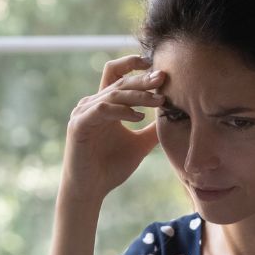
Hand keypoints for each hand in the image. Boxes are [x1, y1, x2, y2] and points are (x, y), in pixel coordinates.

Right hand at [60, 54, 164, 203]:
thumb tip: (176, 117)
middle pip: (119, 82)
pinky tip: (139, 117)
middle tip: (164, 78)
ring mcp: (83, 113)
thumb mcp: (140, 144)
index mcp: (104, 104)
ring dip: (138, 95)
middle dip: (143, 79)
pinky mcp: (78, 125)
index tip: (154, 64)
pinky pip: (102, 110)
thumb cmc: (111, 168)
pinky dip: (122, 111)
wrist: (90, 190)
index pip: (116, 73)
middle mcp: (91, 104)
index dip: (132, 63)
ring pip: (113, 94)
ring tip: (159, 99)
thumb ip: (153, 130)